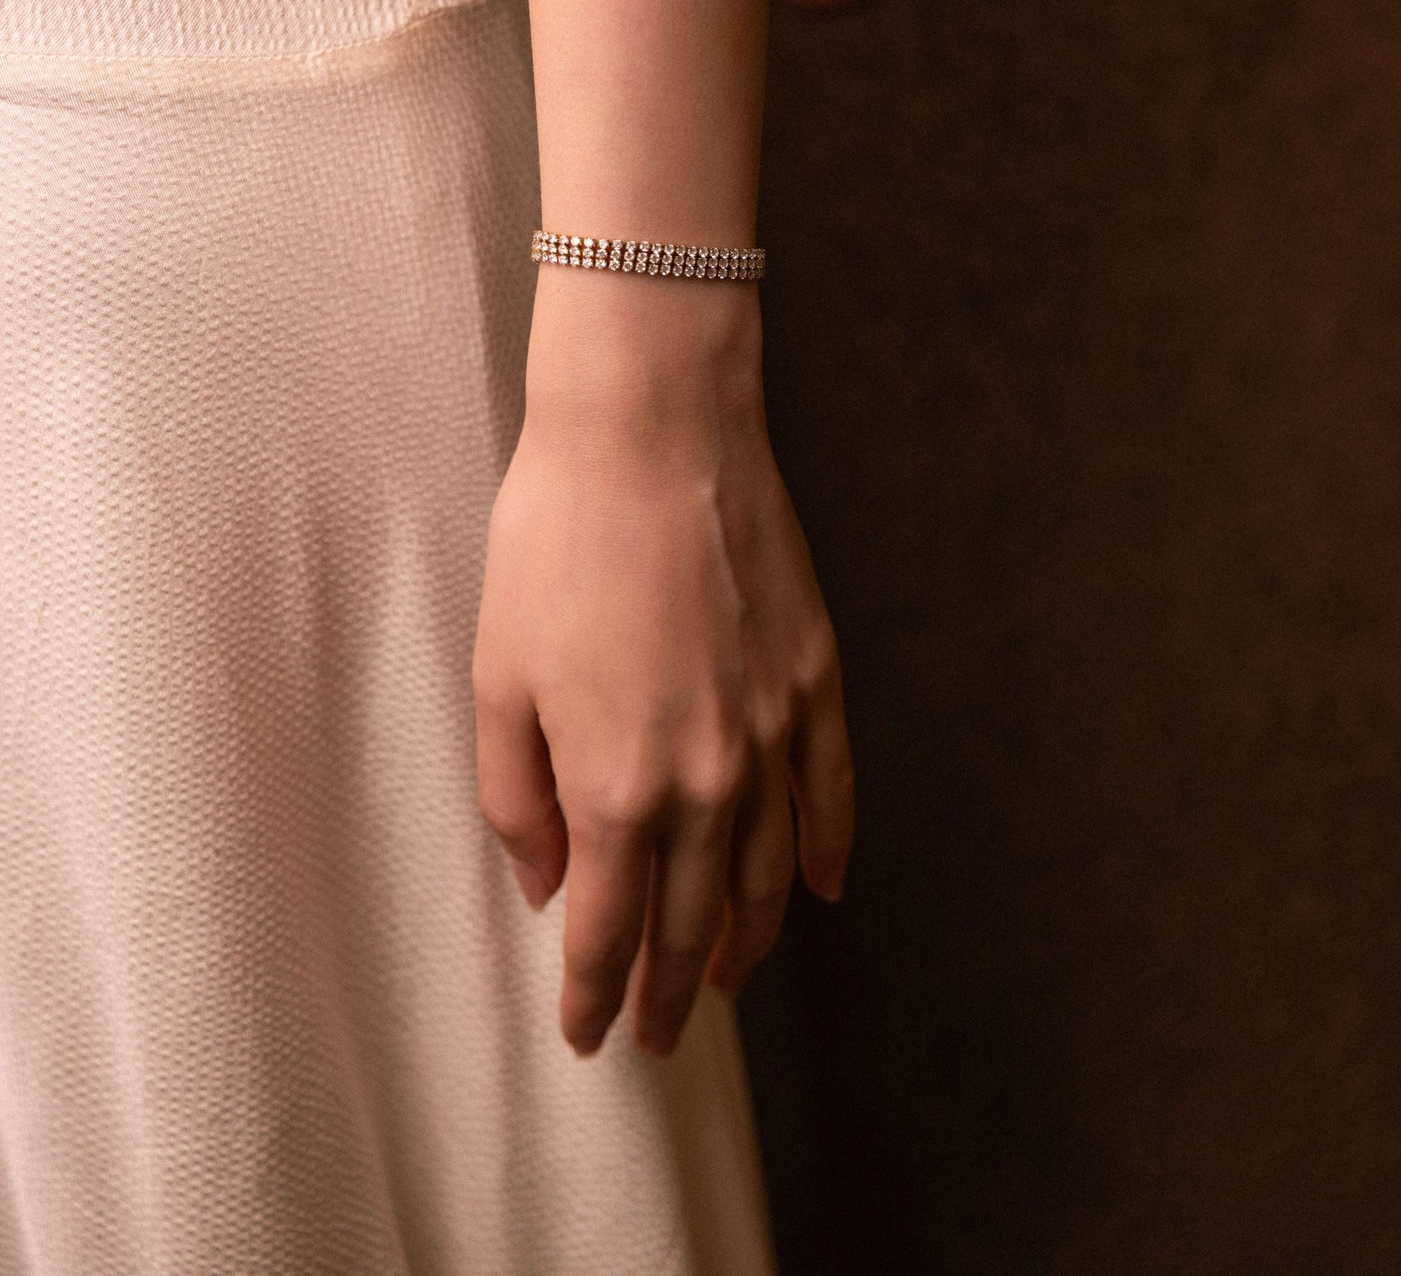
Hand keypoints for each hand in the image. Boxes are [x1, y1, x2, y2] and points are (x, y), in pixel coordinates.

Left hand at [472, 274, 854, 1058]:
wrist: (654, 431)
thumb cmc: (556, 544)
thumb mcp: (498, 677)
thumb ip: (514, 798)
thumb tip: (543, 882)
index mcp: (615, 787)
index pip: (608, 931)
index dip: (594, 995)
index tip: (588, 1036)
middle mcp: (709, 780)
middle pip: (698, 921)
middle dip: (672, 992)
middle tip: (659, 1037)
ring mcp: (774, 732)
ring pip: (772, 874)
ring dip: (750, 942)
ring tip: (729, 982)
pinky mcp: (815, 679)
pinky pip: (833, 793)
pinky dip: (828, 853)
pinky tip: (819, 891)